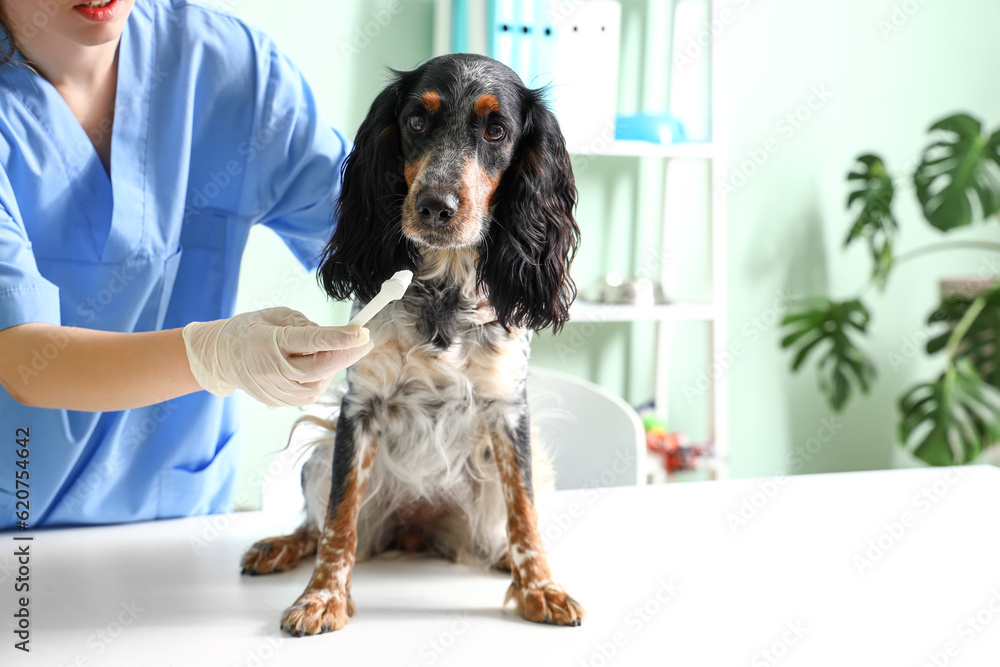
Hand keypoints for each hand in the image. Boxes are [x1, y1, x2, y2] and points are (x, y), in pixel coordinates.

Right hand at [182, 307, 372, 407]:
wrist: (220, 358)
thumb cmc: (250, 329)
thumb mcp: (273, 315)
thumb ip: (303, 323)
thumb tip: (332, 336)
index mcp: (270, 343)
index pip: (311, 341)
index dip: (339, 338)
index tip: (362, 333)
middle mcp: (273, 370)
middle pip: (321, 367)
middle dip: (348, 354)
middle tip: (365, 341)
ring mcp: (277, 390)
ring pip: (320, 382)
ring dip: (332, 366)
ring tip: (327, 350)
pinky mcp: (280, 402)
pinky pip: (311, 391)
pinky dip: (320, 377)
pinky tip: (313, 365)